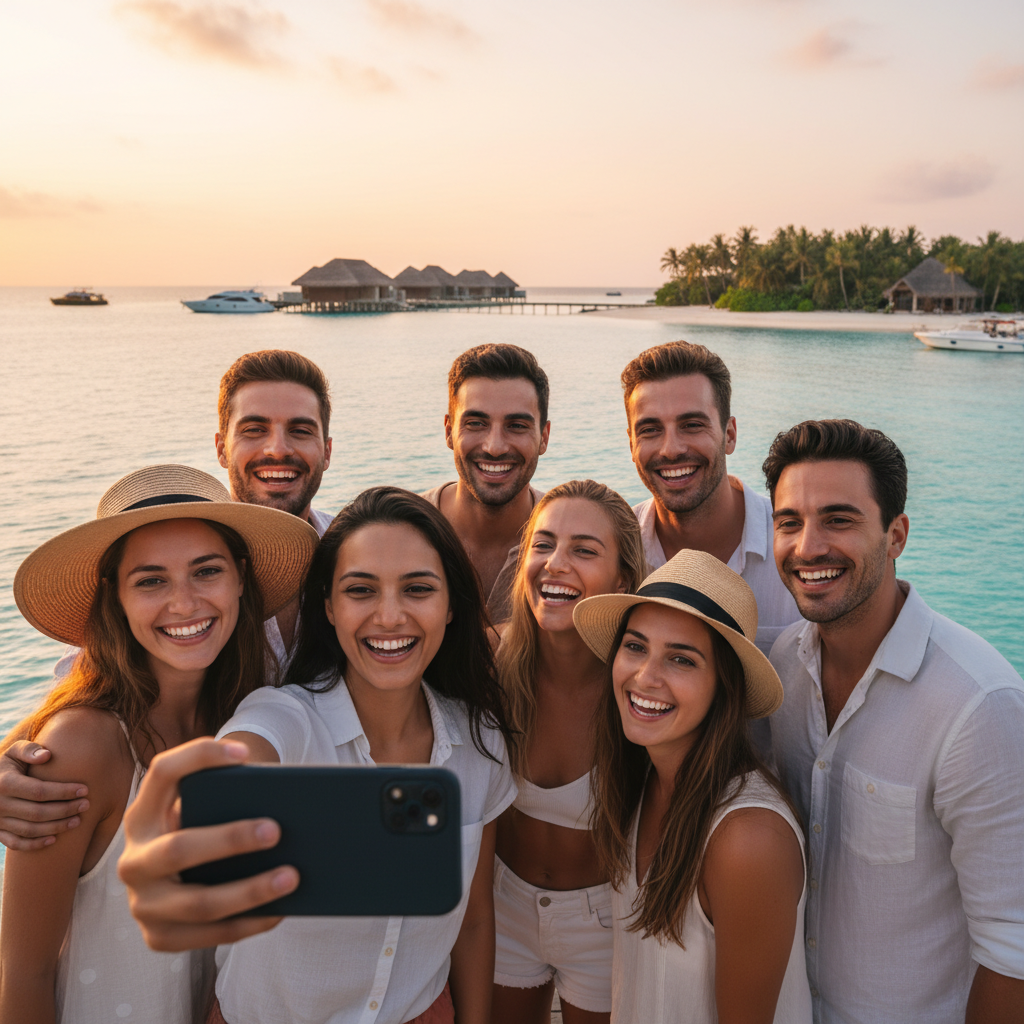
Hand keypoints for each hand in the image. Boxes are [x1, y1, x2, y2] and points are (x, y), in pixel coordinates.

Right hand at [0, 741, 89, 850]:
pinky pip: (16, 843)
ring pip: (29, 830)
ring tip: (78, 820)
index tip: (84, 790)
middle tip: (86, 805)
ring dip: (56, 828)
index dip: (63, 792)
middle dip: (65, 810)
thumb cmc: (7, 765)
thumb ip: (29, 750)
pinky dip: (34, 844)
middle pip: (37, 813)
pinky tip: (54, 839)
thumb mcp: (13, 752)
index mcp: (5, 784)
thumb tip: (46, 756)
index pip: (39, 791)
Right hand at [117, 737, 299, 951]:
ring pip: (199, 903)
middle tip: (276, 830)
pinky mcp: (158, 937)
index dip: (200, 758)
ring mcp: (142, 903)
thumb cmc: (203, 827)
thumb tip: (283, 800)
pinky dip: (247, 924)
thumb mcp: (202, 808)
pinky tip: (279, 911)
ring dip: (250, 892)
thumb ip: (227, 796)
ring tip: (291, 877)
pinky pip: (208, 936)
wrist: (172, 875)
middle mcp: (133, 860)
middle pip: (179, 850)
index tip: (243, 754)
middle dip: (230, 840)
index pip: (162, 773)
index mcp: (141, 815)